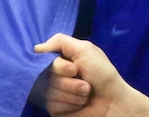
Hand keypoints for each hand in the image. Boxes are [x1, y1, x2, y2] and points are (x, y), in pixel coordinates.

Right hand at [34, 34, 148, 116]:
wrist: (112, 102)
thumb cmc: (102, 73)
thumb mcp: (84, 49)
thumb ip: (60, 41)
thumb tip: (36, 48)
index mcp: (61, 58)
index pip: (43, 58)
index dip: (58, 65)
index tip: (73, 69)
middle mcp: (56, 74)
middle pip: (46, 74)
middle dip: (68, 80)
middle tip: (84, 80)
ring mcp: (55, 91)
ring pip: (49, 90)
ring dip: (72, 92)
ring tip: (86, 93)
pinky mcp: (56, 108)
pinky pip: (52, 104)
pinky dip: (69, 104)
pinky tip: (80, 104)